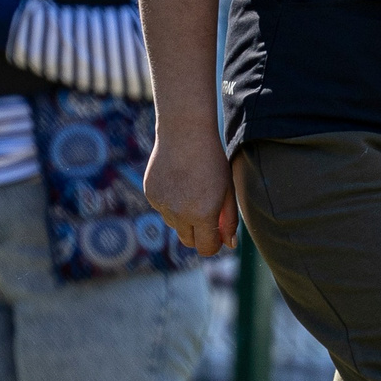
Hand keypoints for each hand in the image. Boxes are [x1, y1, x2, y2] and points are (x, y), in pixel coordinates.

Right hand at [146, 132, 238, 257]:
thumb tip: (228, 244)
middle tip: (206, 214)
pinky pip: (163, 209)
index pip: (206, 248)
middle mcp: (179, 214)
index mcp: (203, 214)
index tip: (217, 235)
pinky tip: (177, 181)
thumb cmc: (212, 161)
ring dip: (184, 216)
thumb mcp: (227, 190)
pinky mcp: (150, 195)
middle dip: (199, 234)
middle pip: (188, 241)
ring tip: (191, 189)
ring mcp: (162, 205)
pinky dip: (171, 202)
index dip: (213, 244)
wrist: (184, 132)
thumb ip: (229, 220)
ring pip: (175, 225)